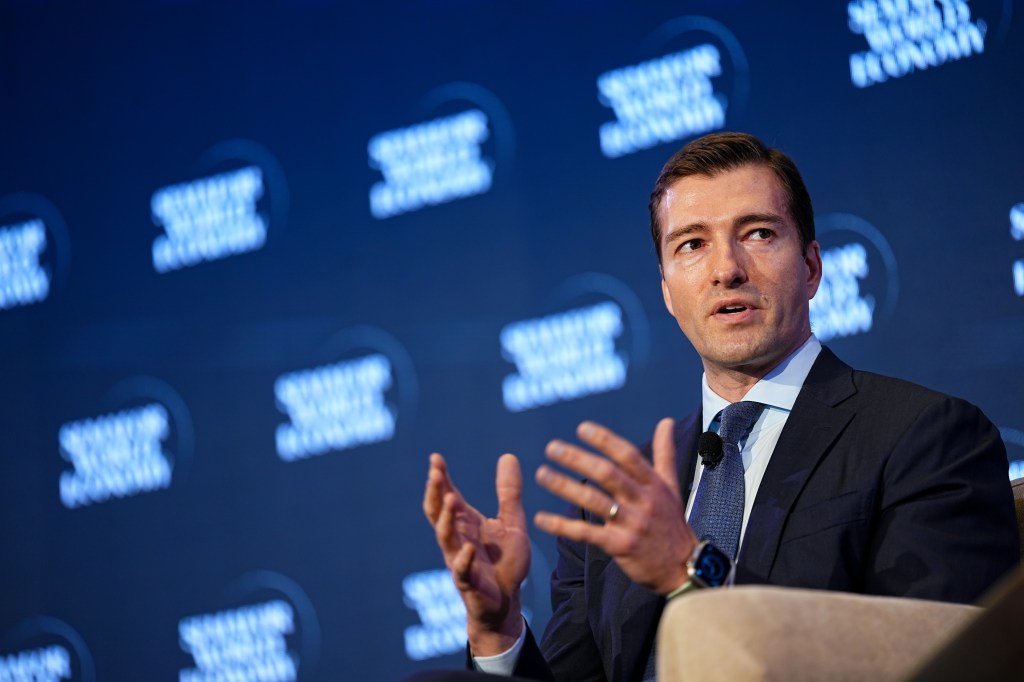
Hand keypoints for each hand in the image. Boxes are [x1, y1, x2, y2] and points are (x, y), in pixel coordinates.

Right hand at [423, 452, 530, 655]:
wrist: (507, 600)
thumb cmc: (504, 561)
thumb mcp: (512, 521)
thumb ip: (508, 492)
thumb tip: (507, 455)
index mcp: (466, 522)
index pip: (447, 495)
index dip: (441, 477)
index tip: (435, 457)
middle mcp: (457, 538)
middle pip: (437, 512)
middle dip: (435, 493)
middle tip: (436, 473)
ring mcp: (459, 559)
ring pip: (445, 537)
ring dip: (446, 518)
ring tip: (452, 498)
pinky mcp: (468, 582)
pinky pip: (462, 570)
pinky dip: (463, 559)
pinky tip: (468, 548)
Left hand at [533, 418, 697, 594]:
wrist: (684, 568)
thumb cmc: (673, 524)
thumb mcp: (672, 486)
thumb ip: (664, 453)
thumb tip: (665, 422)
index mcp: (653, 485)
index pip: (628, 456)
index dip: (605, 440)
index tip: (582, 428)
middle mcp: (643, 501)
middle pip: (608, 475)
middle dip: (578, 459)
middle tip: (552, 448)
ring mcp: (632, 524)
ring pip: (595, 501)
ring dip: (565, 487)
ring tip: (543, 474)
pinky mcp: (621, 546)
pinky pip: (587, 534)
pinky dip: (562, 526)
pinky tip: (541, 518)